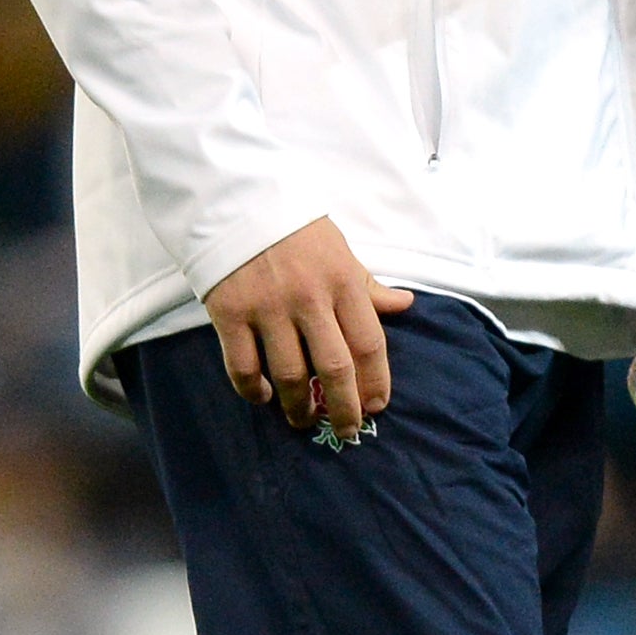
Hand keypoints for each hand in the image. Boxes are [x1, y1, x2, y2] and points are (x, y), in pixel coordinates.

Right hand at [202, 216, 414, 438]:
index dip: (376, 382)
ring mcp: (268, 307)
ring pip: (289, 374)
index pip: (369, 343)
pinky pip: (243, 366)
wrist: (238, 203)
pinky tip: (263, 397)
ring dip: (298, 407)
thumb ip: (369, 286)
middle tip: (348, 431)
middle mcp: (310, 298)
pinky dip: (253, 390)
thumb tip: (405, 305)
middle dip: (344, 408)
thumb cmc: (297, 230)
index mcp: (343, 281)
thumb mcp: (341, 252)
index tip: (377, 407)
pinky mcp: (230, 314)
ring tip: (302, 420)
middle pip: (334, 368)